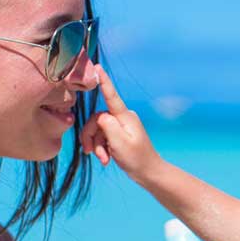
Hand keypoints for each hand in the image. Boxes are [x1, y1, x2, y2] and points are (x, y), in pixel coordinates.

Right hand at [80, 65, 159, 181]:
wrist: (148, 172)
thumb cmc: (137, 158)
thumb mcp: (119, 142)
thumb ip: (107, 126)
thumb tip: (100, 116)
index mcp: (125, 117)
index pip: (112, 96)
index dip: (104, 81)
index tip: (98, 67)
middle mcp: (123, 118)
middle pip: (96, 119)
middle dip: (91, 136)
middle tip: (91, 152)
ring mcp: (120, 126)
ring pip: (97, 130)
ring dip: (96, 145)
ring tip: (103, 159)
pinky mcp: (118, 134)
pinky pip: (102, 137)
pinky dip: (101, 148)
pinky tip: (105, 159)